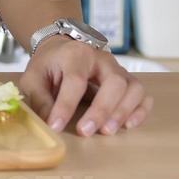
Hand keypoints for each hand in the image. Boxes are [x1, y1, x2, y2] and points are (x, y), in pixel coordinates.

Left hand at [20, 36, 153, 136]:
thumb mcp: (34, 77)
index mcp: (76, 55)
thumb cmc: (49, 65)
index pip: (75, 81)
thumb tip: (49, 124)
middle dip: (101, 110)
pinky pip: (144, 95)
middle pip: (114, 82)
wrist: (63, 48)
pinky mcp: (128, 80)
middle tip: (86, 131)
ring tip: (107, 131)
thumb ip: (40, 99)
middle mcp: (102, 59)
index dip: (66, 106)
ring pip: (133, 88)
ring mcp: (119, 69)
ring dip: (123, 112)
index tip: (56, 126)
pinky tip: (128, 125)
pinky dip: (141, 111)